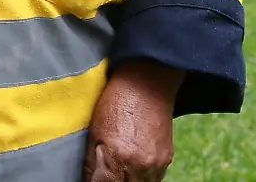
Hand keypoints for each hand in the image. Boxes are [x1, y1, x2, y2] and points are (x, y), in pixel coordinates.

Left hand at [84, 61, 180, 181]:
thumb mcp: (95, 130)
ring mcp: (155, 164)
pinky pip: (153, 179)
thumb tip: (89, 180)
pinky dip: (142, 176)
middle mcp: (139, 165)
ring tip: (121, 166)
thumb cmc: (118, 101)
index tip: (94, 177)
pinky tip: (134, 162)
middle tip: (107, 171)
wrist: (148, 83)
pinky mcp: (167, 159)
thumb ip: (91, 162)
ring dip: (128, 180)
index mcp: (117, 157)